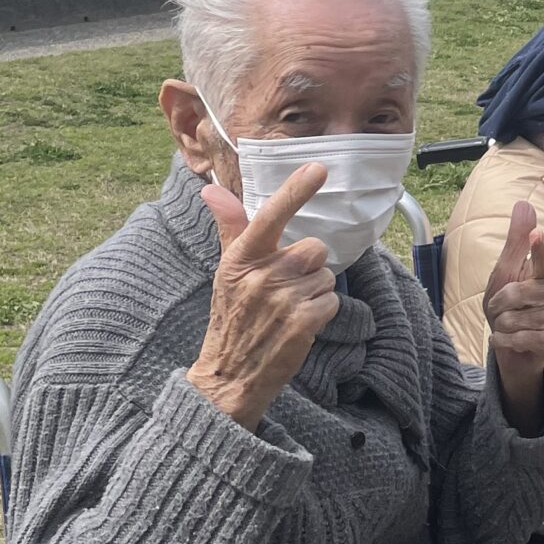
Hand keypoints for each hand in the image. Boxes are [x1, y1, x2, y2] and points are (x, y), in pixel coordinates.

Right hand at [190, 164, 339, 430]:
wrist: (229, 376)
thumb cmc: (232, 317)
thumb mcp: (226, 270)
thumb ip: (230, 228)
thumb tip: (212, 190)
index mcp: (241, 258)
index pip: (270, 215)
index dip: (296, 190)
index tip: (318, 167)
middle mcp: (261, 275)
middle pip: (314, 248)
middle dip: (308, 267)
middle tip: (285, 288)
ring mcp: (283, 299)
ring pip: (325, 276)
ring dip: (314, 292)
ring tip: (289, 308)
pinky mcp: (303, 322)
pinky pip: (331, 300)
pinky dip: (322, 312)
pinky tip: (298, 324)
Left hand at [483, 200, 543, 431]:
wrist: (510, 343)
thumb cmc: (509, 303)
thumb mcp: (505, 270)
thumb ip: (517, 240)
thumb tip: (524, 203)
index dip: (540, 248)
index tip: (536, 235)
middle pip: (521, 293)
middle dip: (500, 303)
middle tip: (500, 307)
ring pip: (519, 319)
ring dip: (502, 324)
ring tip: (507, 325)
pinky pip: (523, 338)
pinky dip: (507, 340)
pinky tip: (507, 339)